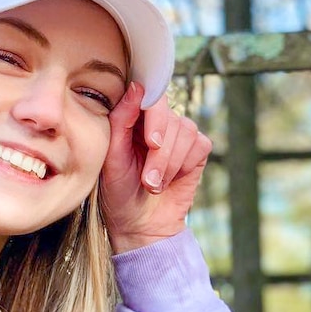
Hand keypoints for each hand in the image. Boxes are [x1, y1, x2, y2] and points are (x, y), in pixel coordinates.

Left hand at [100, 82, 211, 252]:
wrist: (140, 223)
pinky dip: (184, 167)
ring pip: (185, 132)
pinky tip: (171, 180)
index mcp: (131, 117)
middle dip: (160, 155)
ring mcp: (178, 132)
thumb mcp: (112, 157)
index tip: (151, 142)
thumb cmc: (118, 190)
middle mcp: (156, 120)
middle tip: (148, 181)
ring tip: (153, 185)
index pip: (148, 97)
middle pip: (169, 117)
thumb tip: (136, 88)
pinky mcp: (196, 148)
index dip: (154, 117)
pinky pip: (199, 144)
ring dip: (169, 165)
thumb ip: (121, 121)